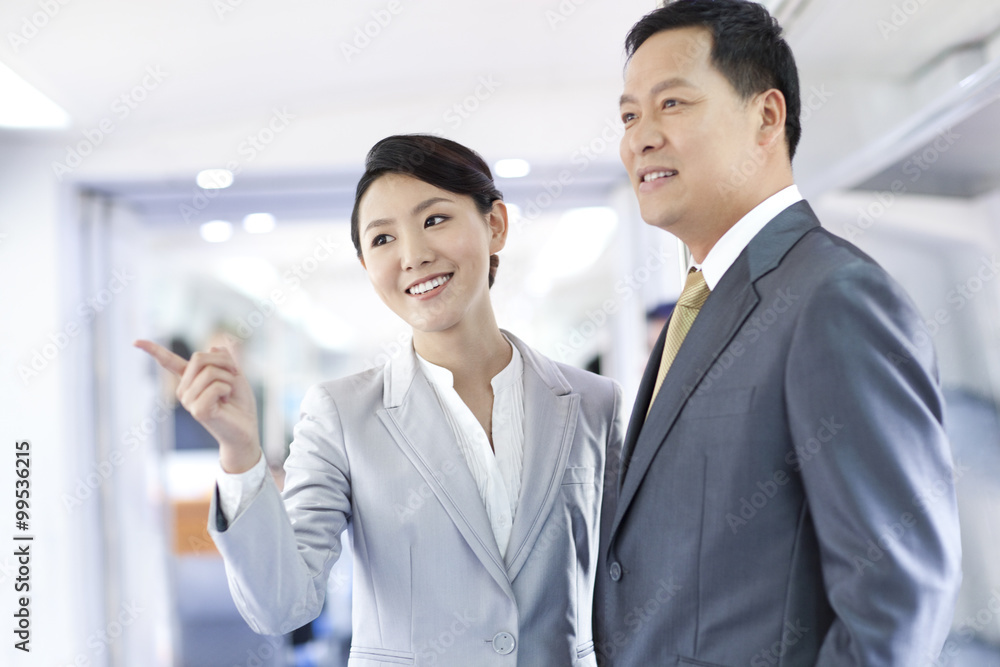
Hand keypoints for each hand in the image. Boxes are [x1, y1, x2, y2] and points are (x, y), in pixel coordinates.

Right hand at [134, 339, 261, 472]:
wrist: (246, 429)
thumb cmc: (239, 402)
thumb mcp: (234, 373)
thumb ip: (223, 359)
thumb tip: (214, 347)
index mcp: (190, 379)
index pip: (168, 362)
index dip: (152, 349)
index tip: (135, 342)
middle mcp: (184, 390)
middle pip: (199, 357)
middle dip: (224, 362)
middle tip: (234, 375)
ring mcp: (188, 401)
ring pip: (210, 371)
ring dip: (229, 378)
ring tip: (229, 393)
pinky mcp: (197, 411)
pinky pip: (215, 386)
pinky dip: (228, 389)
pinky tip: (226, 401)